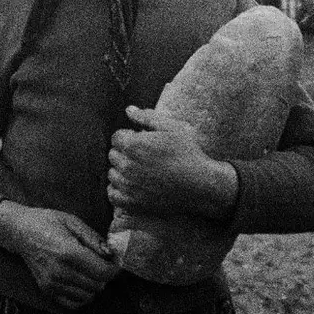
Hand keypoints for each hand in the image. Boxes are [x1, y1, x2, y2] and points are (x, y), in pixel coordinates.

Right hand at [0, 203, 118, 310]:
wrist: (20, 232)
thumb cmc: (47, 222)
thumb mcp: (73, 222)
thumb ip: (94, 239)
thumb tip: (112, 254)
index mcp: (68, 252)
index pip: (102, 272)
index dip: (114, 268)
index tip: (115, 260)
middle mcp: (60, 272)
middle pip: (97, 286)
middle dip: (105, 275)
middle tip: (102, 262)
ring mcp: (52, 283)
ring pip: (87, 297)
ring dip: (94, 286)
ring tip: (90, 271)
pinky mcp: (47, 290)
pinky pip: (73, 304)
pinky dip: (82, 296)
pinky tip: (81, 282)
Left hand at [108, 105, 237, 220]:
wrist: (201, 185)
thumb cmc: (189, 154)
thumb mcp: (173, 128)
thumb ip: (147, 117)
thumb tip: (128, 110)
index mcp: (133, 145)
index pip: (116, 137)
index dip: (129, 136)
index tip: (142, 141)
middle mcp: (127, 166)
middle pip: (113, 155)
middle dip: (125, 152)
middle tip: (143, 155)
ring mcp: (128, 187)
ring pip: (112, 174)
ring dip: (121, 171)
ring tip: (140, 170)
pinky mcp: (133, 203)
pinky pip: (113, 195)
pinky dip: (118, 190)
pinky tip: (131, 186)